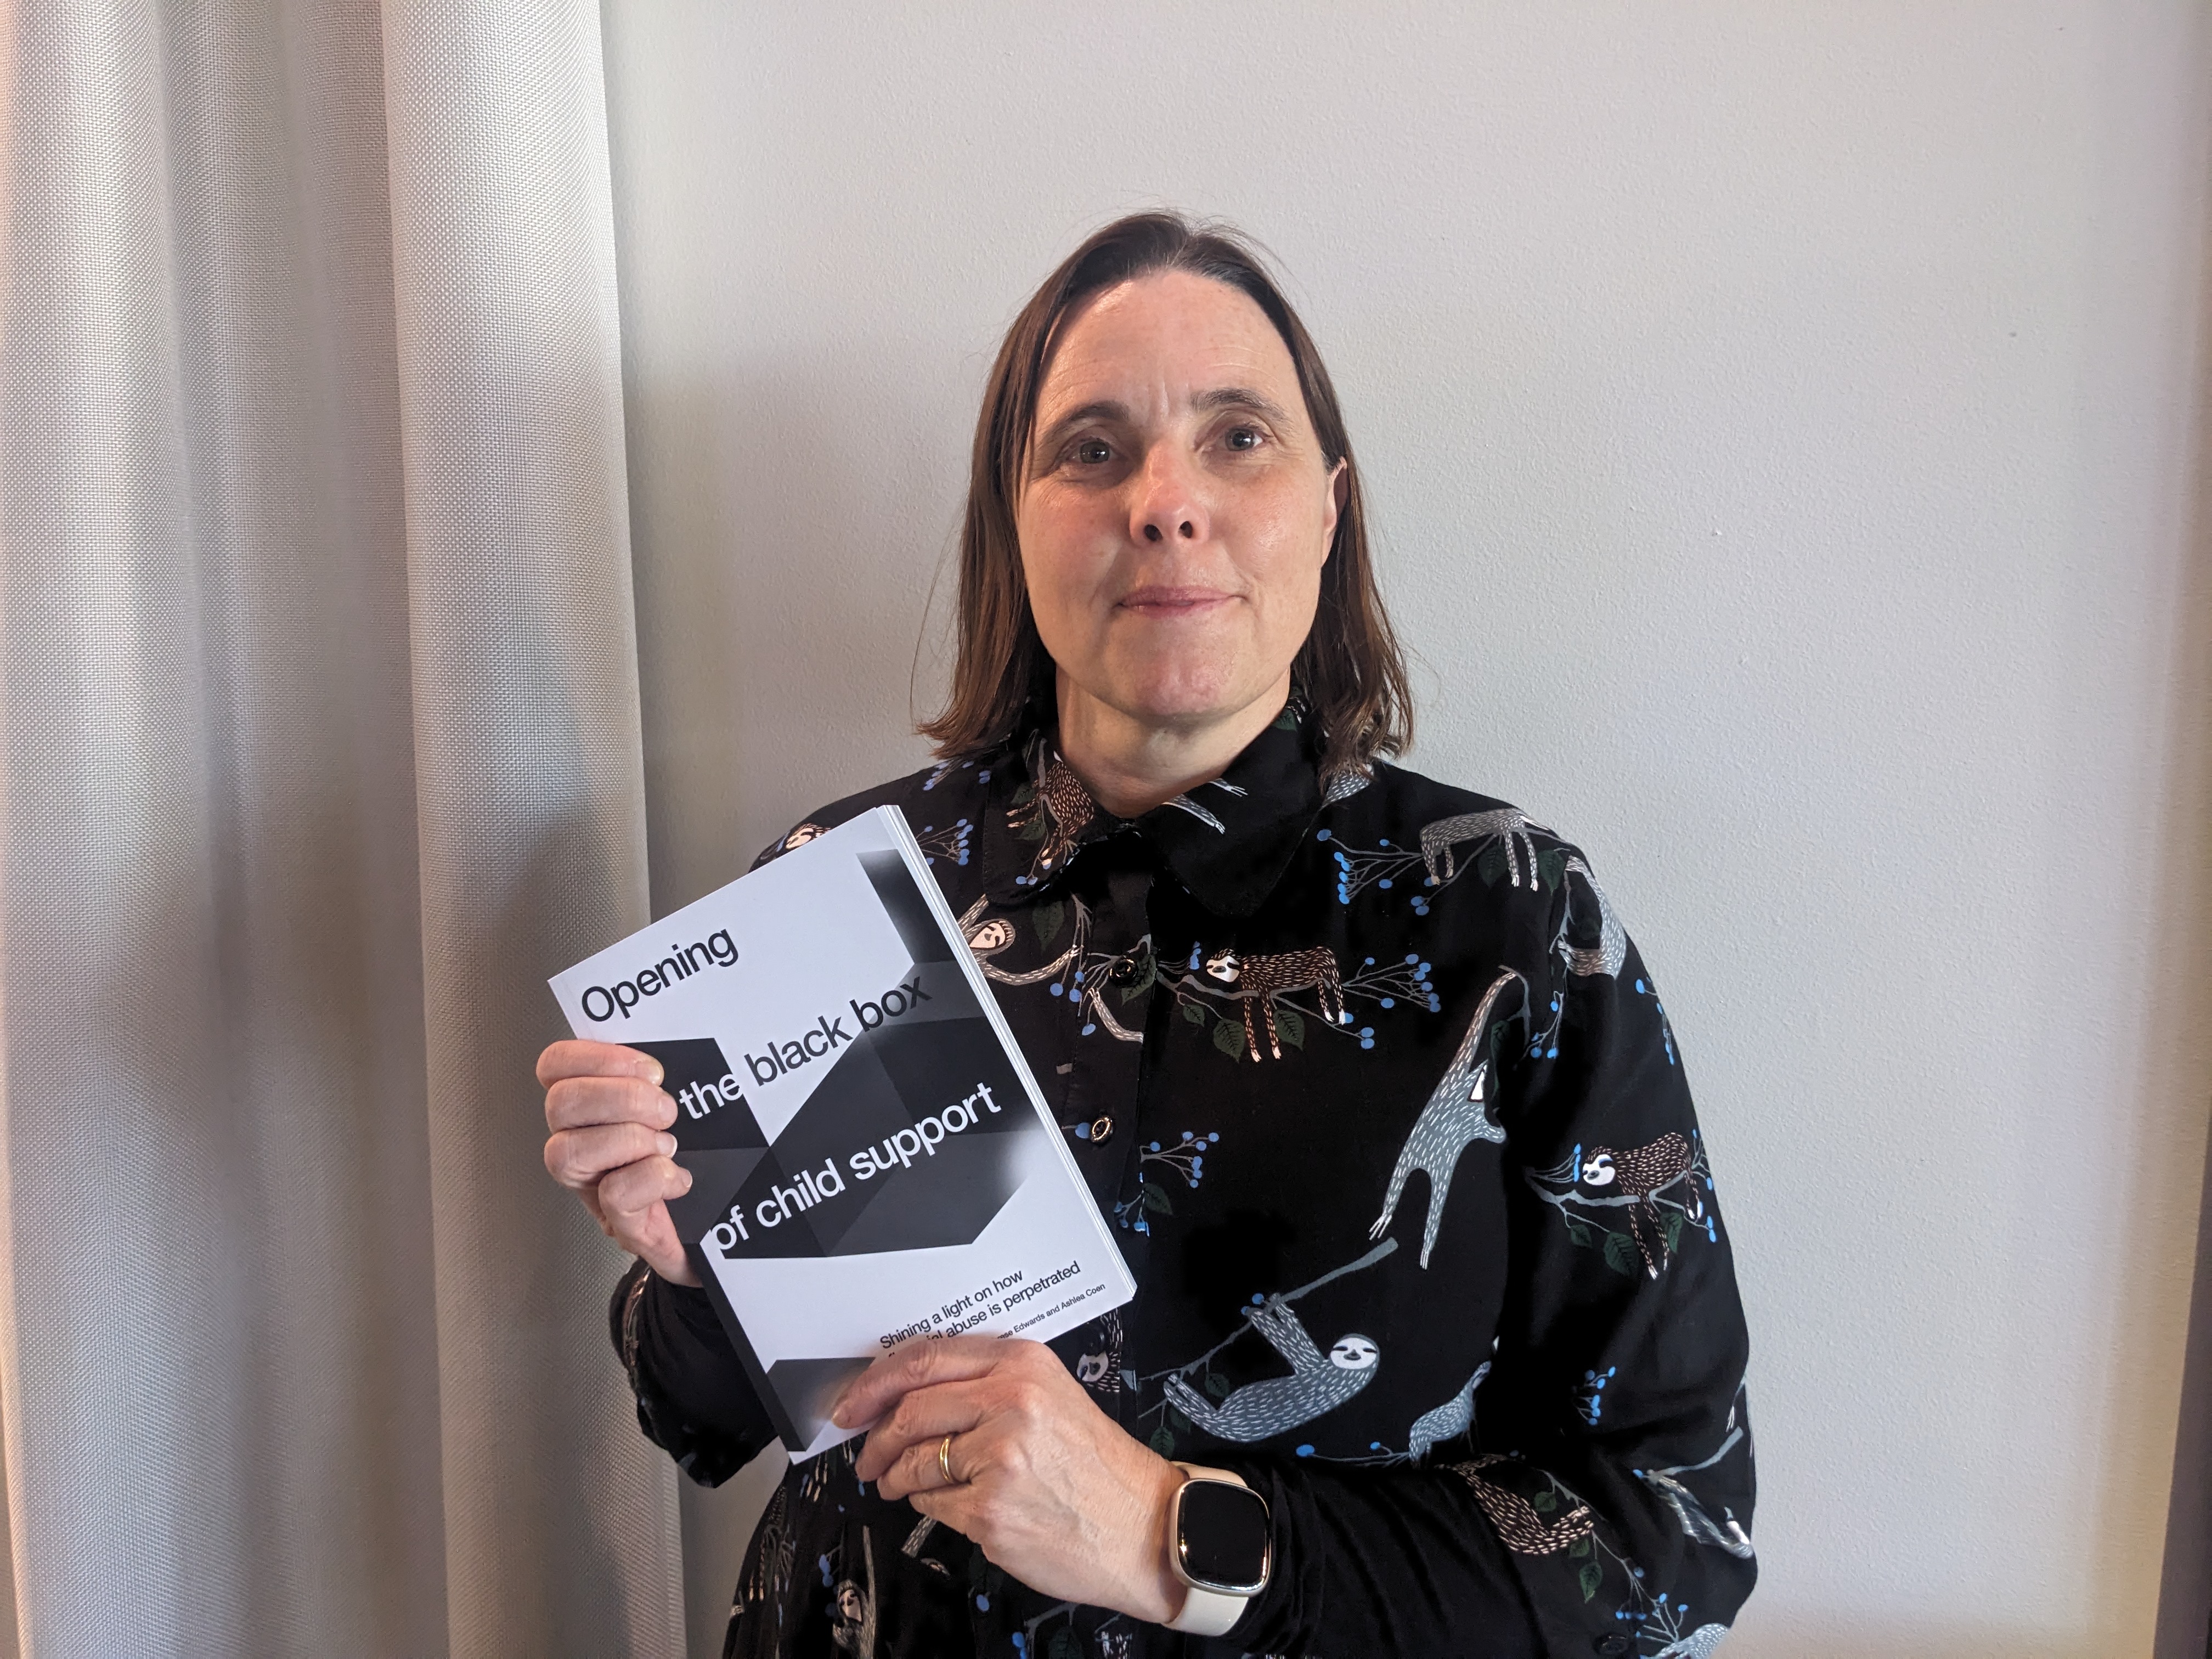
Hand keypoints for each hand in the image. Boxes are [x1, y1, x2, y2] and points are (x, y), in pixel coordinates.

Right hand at [539, 1039, 698, 1285]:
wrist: (720, 1225)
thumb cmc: (695, 1158)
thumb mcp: (678, 1105)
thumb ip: (658, 1078)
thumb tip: (666, 1047)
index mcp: (590, 1109)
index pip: (555, 1065)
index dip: (597, 1058)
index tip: (651, 1069)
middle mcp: (580, 1146)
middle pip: (559, 1104)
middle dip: (622, 1097)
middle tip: (666, 1110)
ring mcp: (593, 1188)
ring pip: (567, 1152)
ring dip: (630, 1139)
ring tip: (667, 1145)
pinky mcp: (621, 1225)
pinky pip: (614, 1193)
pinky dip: (654, 1178)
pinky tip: (677, 1178)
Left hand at [837, 1338, 1186, 1622]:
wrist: (1144, 1525)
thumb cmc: (1098, 1467)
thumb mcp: (1051, 1396)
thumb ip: (987, 1384)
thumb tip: (907, 1395)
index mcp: (1023, 1364)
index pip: (925, 1357)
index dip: (876, 1382)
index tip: (853, 1402)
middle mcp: (1011, 1401)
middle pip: (909, 1410)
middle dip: (874, 1438)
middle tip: (865, 1454)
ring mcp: (999, 1457)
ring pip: (913, 1461)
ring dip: (898, 1478)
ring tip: (904, 1484)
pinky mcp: (990, 1508)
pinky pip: (933, 1504)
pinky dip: (932, 1507)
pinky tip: (959, 1505)